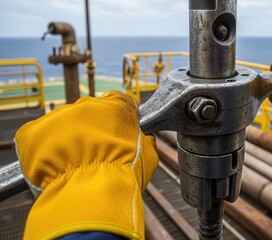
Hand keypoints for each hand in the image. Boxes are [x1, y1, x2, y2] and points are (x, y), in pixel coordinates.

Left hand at [15, 91, 158, 238]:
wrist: (92, 194)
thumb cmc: (123, 175)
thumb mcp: (148, 154)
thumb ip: (143, 138)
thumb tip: (142, 137)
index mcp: (115, 106)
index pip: (116, 102)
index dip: (117, 118)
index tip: (118, 133)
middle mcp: (85, 105)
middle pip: (87, 113)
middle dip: (91, 130)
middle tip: (95, 154)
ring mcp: (57, 117)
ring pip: (63, 124)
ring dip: (68, 139)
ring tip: (74, 165)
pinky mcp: (32, 132)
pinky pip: (38, 136)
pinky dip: (44, 148)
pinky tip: (55, 165)